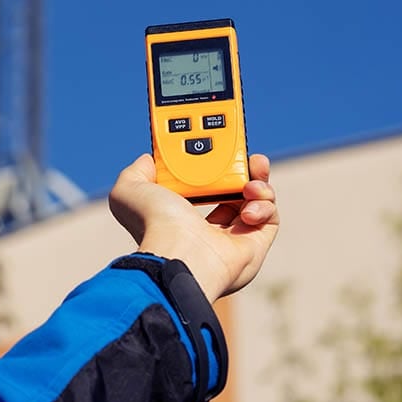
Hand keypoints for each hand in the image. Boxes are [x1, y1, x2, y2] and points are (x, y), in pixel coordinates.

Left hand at [108, 153, 279, 302]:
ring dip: (257, 184)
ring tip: (248, 183)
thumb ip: (135, 172)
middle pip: (233, 191)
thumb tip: (146, 160)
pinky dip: (265, 205)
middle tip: (246, 155)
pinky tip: (248, 207)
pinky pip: (270, 218)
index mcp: (180, 217)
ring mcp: (232, 238)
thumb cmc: (155, 225)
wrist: (181, 253)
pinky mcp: (254, 246)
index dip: (211, 167)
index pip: (201, 188)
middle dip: (243, 170)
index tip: (215, 148)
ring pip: (255, 201)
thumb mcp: (130, 190)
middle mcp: (206, 229)